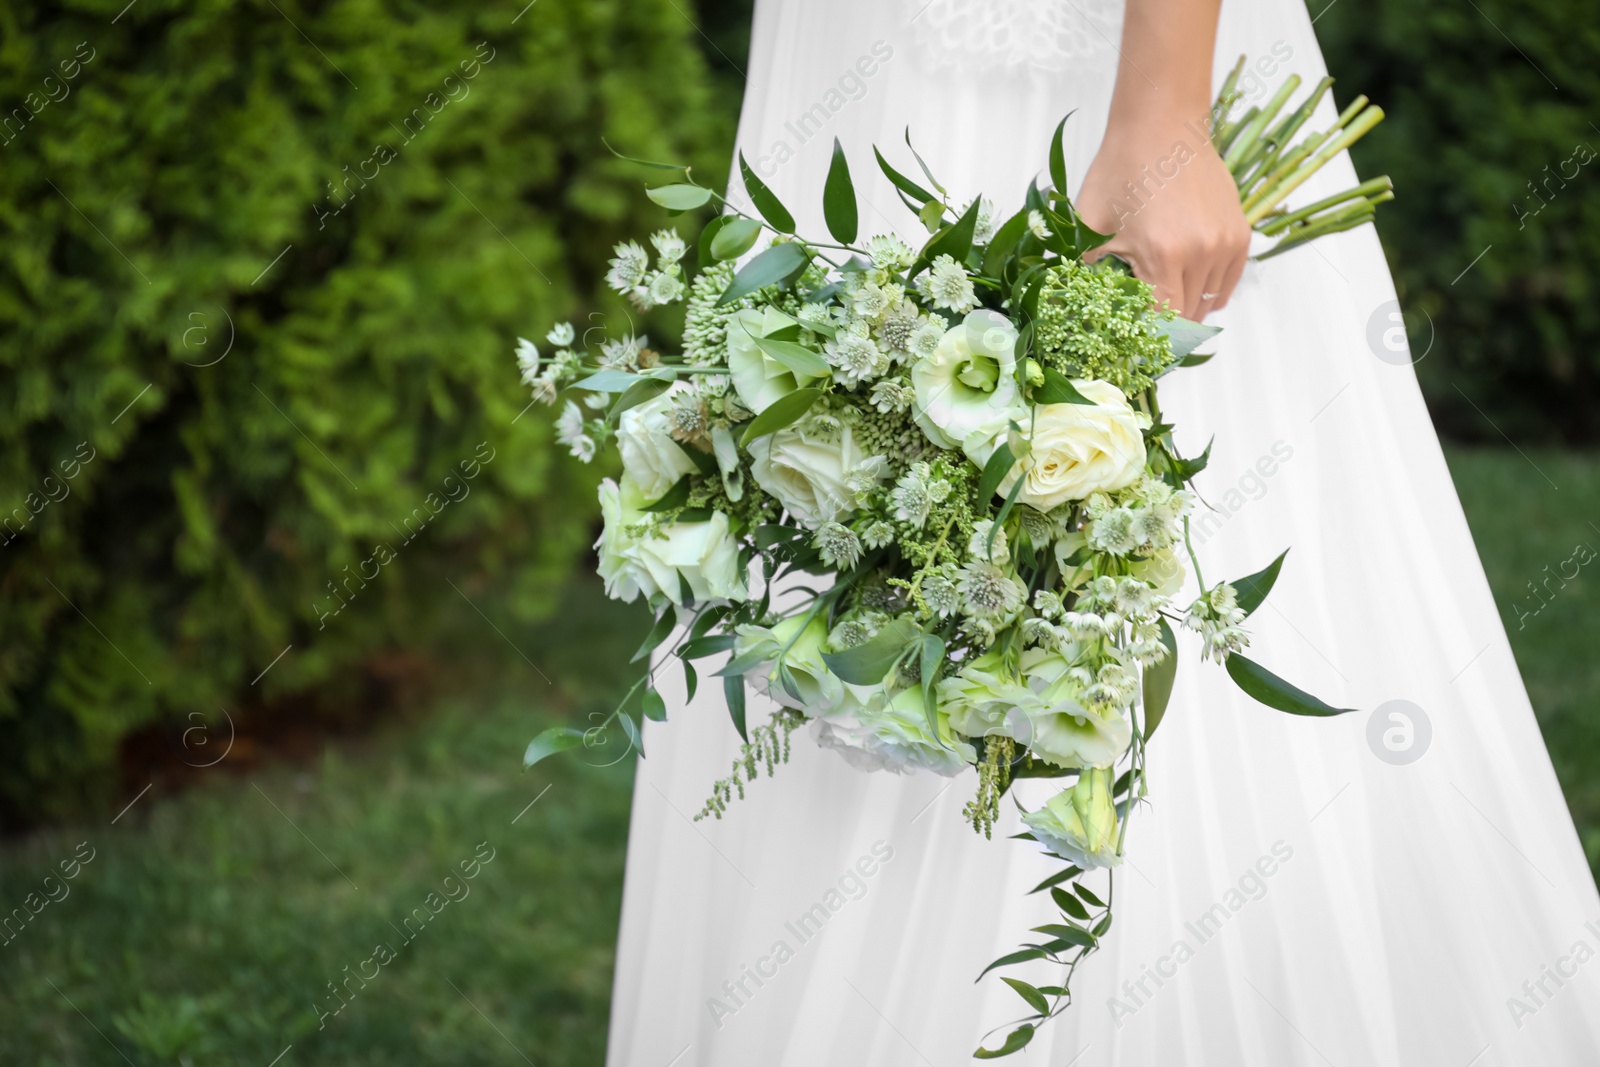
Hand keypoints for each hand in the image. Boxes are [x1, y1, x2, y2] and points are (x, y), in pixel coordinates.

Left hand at [1077, 120, 1251, 320]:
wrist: (1161, 126)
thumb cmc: (1121, 171)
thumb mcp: (1089, 224)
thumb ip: (1086, 271)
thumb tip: (1083, 308)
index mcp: (1162, 254)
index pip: (1161, 322)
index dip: (1145, 339)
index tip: (1131, 348)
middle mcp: (1201, 252)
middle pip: (1186, 316)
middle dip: (1162, 328)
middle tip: (1141, 333)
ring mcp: (1226, 243)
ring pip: (1209, 302)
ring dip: (1186, 310)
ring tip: (1162, 307)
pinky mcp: (1240, 234)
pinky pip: (1227, 282)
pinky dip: (1209, 293)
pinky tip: (1188, 293)